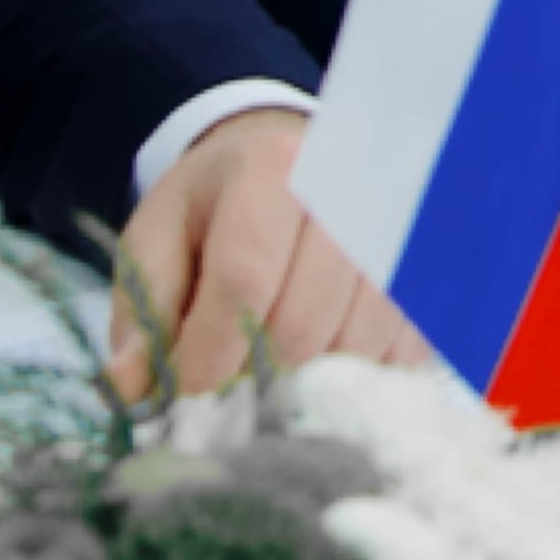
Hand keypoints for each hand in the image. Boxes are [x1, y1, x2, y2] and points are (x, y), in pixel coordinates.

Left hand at [110, 105, 417, 391]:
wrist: (283, 163)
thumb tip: (132, 391)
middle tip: (228, 394)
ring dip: (309, 384)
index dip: (212, 352)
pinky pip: (402, 350)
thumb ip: (142, 316)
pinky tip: (325, 364)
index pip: (244, 277)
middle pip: (305, 322)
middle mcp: (347, 188)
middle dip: (256, 378)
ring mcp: (398, 229)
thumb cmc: (212, 212)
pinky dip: (359, 378)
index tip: (185, 396)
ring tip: (274, 376)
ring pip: (358, 345)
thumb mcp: (156, 242)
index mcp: (266, 169)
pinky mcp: (427, 271)